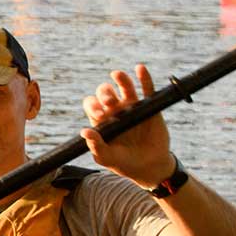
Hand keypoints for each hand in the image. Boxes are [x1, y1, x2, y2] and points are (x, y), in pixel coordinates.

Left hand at [79, 65, 176, 187]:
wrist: (149, 167)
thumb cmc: (124, 163)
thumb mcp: (107, 158)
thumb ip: (96, 146)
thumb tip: (85, 132)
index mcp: (102, 120)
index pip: (92, 104)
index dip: (93, 105)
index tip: (100, 115)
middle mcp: (116, 110)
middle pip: (106, 92)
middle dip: (105, 93)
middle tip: (109, 102)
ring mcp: (132, 106)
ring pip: (125, 87)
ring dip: (121, 79)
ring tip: (117, 74)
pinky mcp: (150, 106)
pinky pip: (147, 89)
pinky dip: (144, 78)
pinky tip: (140, 68)